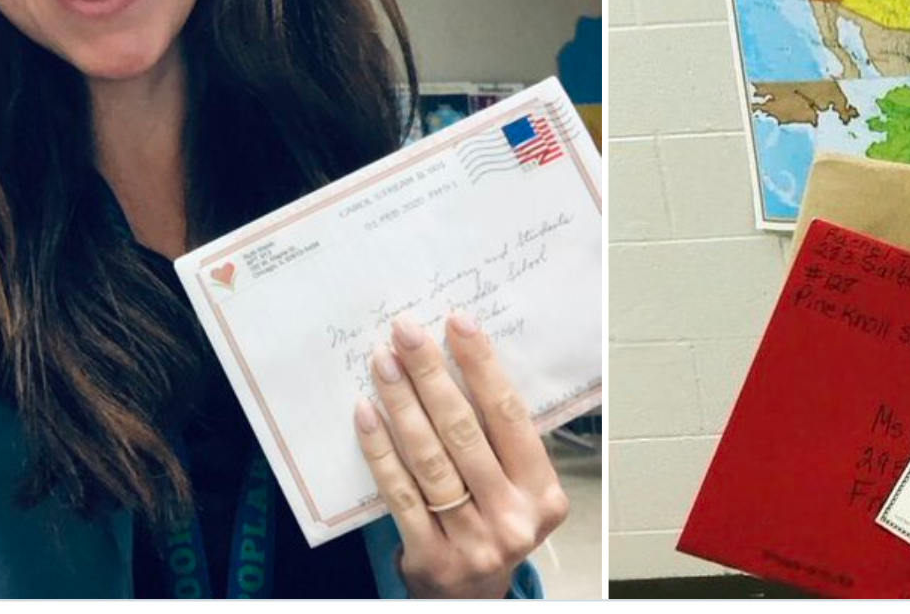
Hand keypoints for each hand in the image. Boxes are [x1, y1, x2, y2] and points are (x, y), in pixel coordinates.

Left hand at [353, 312, 568, 597]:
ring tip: (383, 362)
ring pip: (430, 460)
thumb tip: (463, 360)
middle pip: (464, 433)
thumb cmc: (494, 524)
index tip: (458, 323)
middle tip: (406, 332)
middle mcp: (513, 519)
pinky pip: (400, 492)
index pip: (510, 416)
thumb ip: (502, 441)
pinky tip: (366, 413)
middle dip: (431, 374)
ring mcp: (472, 542)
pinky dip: (380, 449)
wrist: (472, 598)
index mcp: (543, 493)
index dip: (482, 366)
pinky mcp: (431, 558)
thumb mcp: (518, 488)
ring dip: (401, 403)